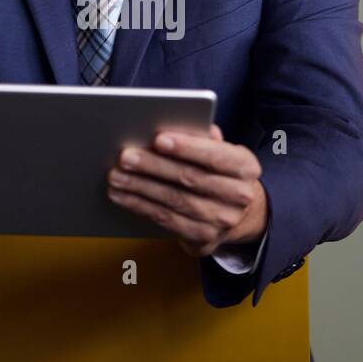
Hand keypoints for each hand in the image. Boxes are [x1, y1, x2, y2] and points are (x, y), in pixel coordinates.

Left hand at [106, 123, 269, 257]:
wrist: (242, 213)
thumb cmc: (222, 171)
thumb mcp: (223, 150)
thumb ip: (205, 137)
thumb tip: (182, 121)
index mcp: (246, 167)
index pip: (215, 156)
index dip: (187, 147)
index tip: (158, 139)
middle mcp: (239, 196)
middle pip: (190, 179)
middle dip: (154, 166)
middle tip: (125, 156)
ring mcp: (222, 221)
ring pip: (174, 201)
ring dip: (140, 188)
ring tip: (116, 175)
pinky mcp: (204, 239)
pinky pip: (166, 221)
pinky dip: (140, 206)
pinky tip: (122, 195)